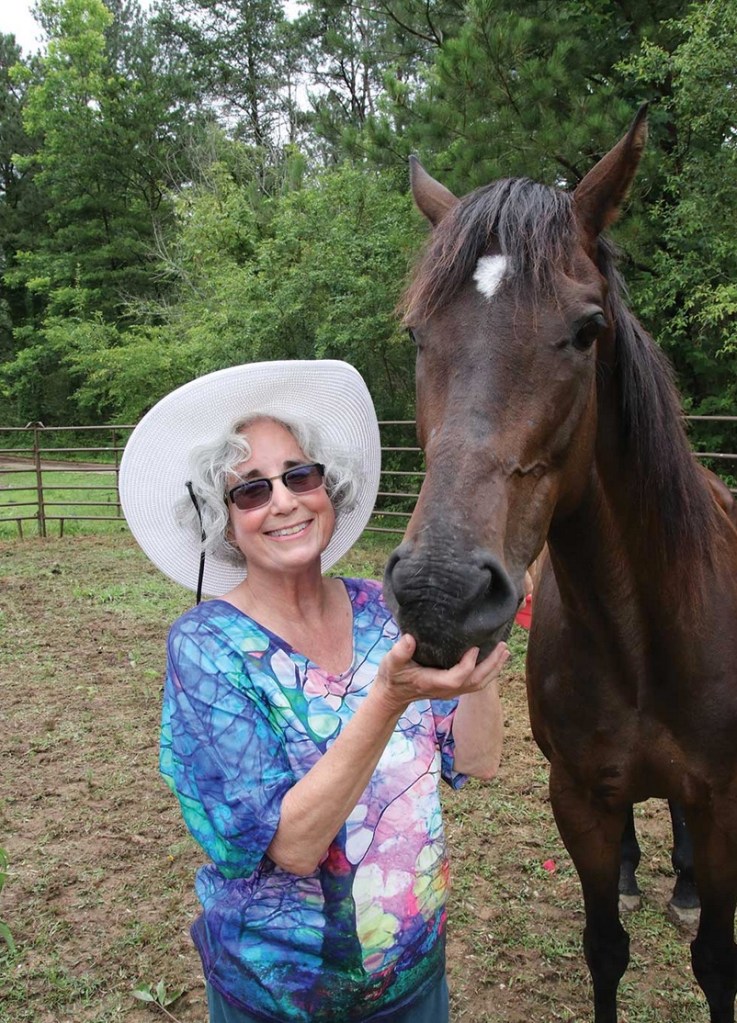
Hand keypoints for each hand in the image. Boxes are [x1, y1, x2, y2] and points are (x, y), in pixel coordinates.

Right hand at [373, 634, 509, 714]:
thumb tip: (409, 639)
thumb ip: (400, 652)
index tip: (474, 647)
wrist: (393, 694)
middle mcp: (446, 690)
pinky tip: (494, 660)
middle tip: (502, 646)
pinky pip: (476, 683)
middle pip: (475, 682)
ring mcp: (452, 691)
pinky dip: (488, 672)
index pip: (457, 678)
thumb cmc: (392, 676)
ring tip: (504, 651)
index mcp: (432, 682)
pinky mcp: (454, 688)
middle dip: (491, 665)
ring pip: (479, 684)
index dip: (468, 665)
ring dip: (494, 668)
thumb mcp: (391, 662)